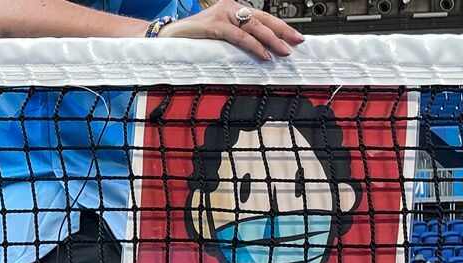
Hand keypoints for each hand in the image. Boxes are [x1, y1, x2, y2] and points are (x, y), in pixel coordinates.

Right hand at [160, 1, 304, 60]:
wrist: (165, 37)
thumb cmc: (189, 39)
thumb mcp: (216, 38)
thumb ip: (233, 41)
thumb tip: (254, 53)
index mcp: (232, 10)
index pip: (262, 17)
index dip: (279, 26)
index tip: (294, 36)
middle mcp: (230, 8)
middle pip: (263, 19)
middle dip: (282, 31)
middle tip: (297, 42)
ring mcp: (222, 14)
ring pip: (254, 27)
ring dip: (271, 40)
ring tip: (283, 51)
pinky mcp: (215, 25)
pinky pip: (239, 36)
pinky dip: (253, 46)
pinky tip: (263, 54)